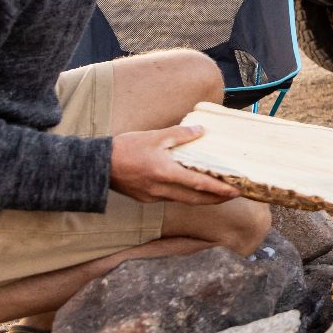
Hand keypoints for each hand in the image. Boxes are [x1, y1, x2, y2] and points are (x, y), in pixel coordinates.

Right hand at [110, 125, 238, 204]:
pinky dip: (185, 195)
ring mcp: (153, 196)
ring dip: (202, 198)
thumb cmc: (125, 148)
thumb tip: (201, 131)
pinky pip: (171, 199)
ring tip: (218, 193)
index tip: (235, 191)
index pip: (199, 184)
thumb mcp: (154, 136)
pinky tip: (191, 189)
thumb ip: (180, 134)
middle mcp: (161, 189)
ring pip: (184, 201)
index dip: (219, 189)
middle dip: (217, 198)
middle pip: (195, 199)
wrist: (97, 165)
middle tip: (234, 194)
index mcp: (165, 173)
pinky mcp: (146, 198)